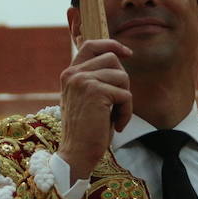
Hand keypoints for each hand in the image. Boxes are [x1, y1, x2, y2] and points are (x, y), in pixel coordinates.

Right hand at [56, 38, 132, 181]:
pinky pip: (126, 95)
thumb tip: (118, 58)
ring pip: (122, 76)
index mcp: (70, 74)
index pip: (91, 45)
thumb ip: (95, 78)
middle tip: (117, 104)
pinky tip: (117, 126)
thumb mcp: (87, 98)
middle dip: (122, 81)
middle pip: (112, 59)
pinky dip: (126, 112)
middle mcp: (73, 73)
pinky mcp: (96, 92)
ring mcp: (83, 80)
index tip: (127, 53)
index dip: (111, 44)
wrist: (76, 154)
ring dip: (125, 99)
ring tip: (115, 116)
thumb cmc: (86, 130)